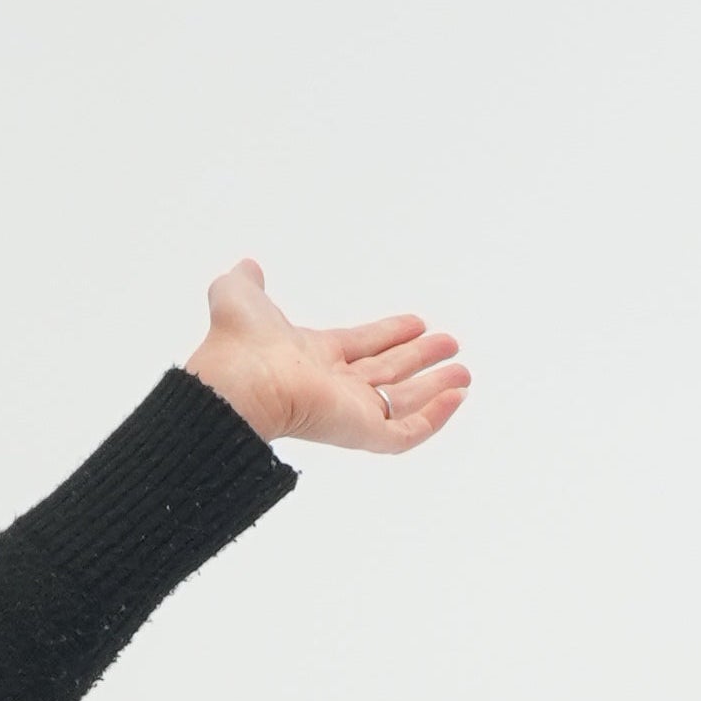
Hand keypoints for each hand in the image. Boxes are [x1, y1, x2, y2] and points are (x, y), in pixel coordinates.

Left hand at [179, 257, 471, 453]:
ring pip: (402, 402)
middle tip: (448, 344)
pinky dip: (434, 417)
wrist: (242, 382)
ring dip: (435, 386)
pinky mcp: (362, 433)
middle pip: (387, 373)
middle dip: (418, 359)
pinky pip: (406, 432)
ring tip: (463, 372)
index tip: (416, 323)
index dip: (388, 334)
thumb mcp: (238, 296)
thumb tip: (246, 267)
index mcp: (311, 358)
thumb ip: (246, 283)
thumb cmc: (236, 343)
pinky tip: (456, 397)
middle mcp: (333, 387)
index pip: (360, 347)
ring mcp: (349, 412)